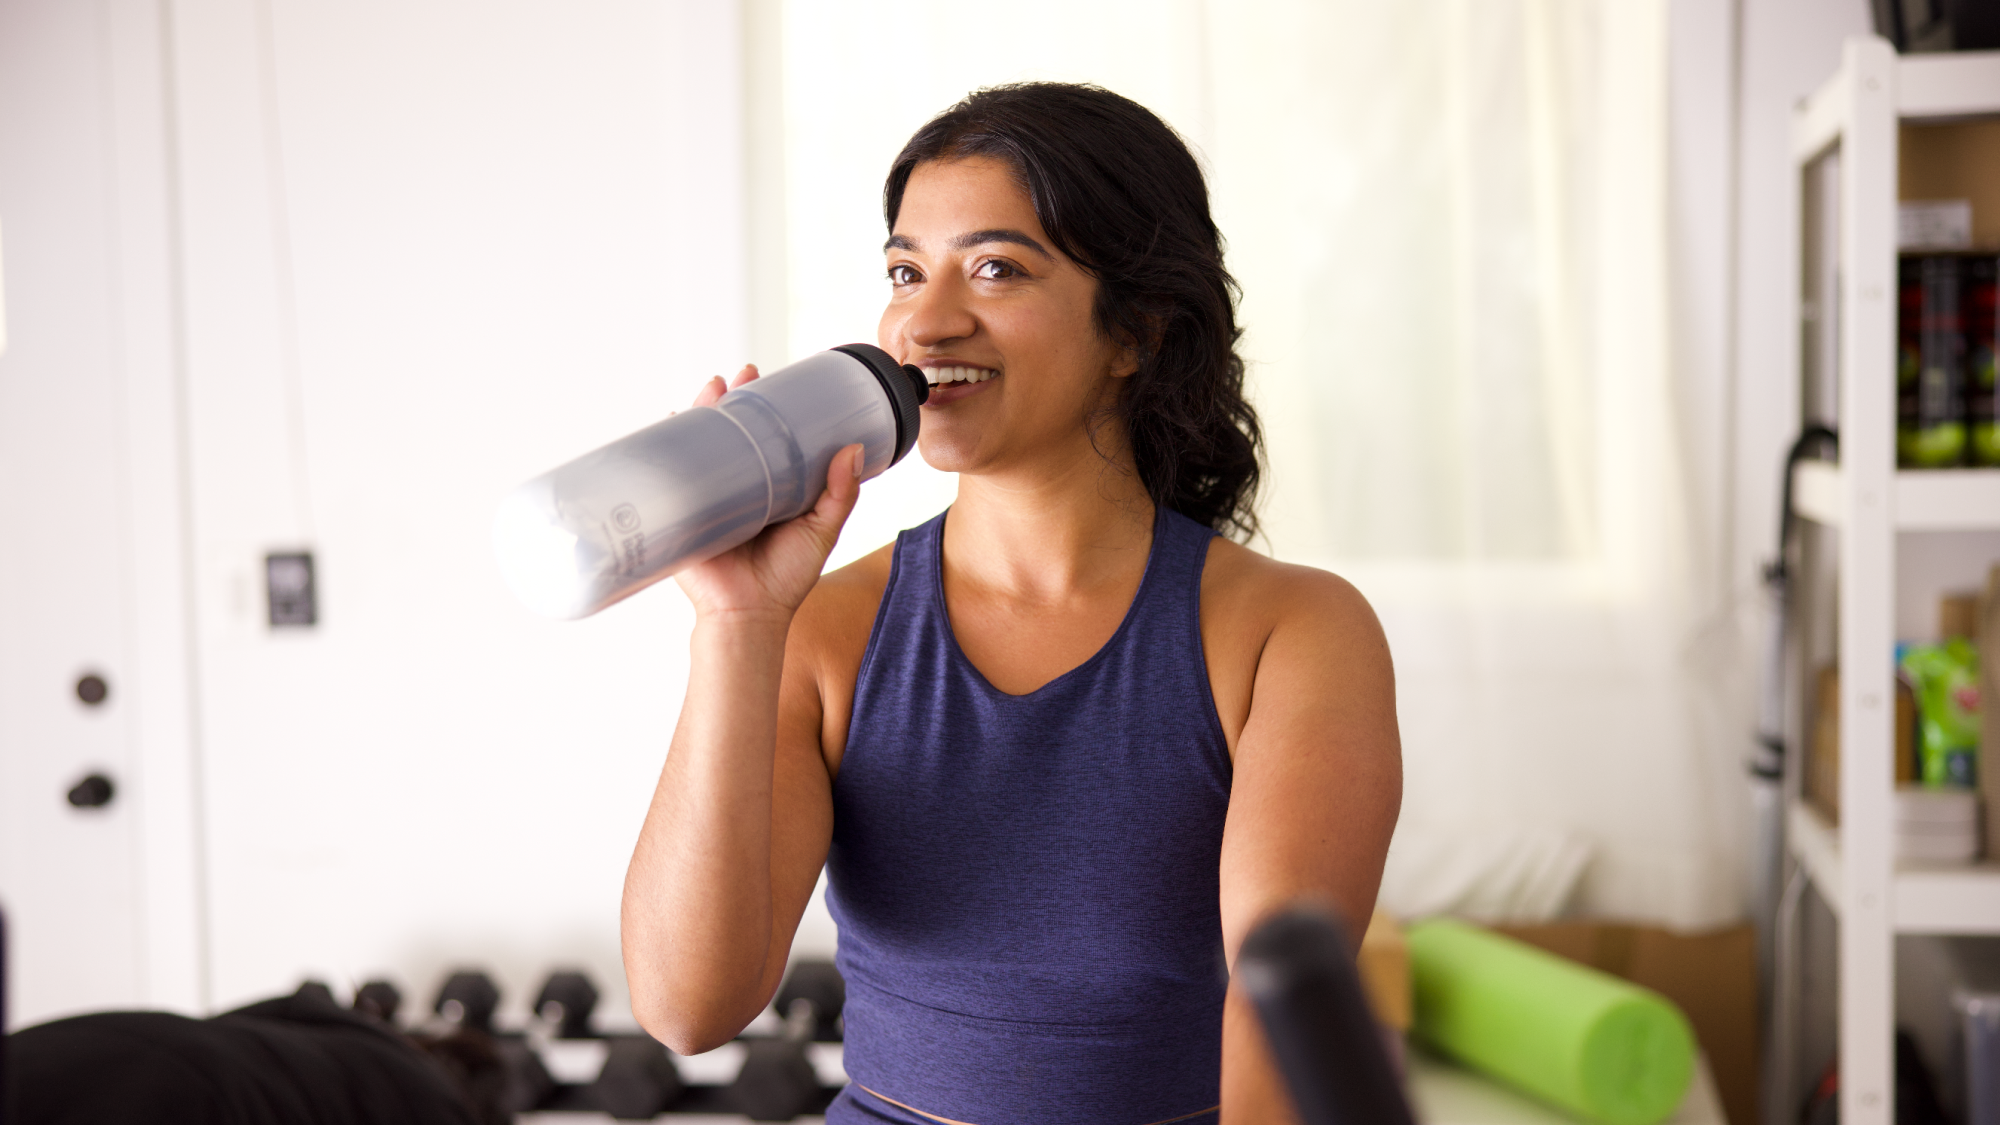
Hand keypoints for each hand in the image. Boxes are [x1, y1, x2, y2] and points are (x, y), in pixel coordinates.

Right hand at [672, 365, 865, 621]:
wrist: (748, 615)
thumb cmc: (785, 578)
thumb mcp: (821, 530)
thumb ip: (840, 494)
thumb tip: (853, 448)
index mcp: (765, 486)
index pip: (760, 435)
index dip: (760, 405)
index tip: (766, 379)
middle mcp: (733, 487)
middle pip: (725, 432)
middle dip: (726, 399)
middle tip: (738, 376)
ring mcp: (705, 497)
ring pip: (696, 446)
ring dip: (698, 413)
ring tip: (709, 390)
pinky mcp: (682, 513)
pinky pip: (668, 475)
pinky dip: (663, 448)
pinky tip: (669, 423)